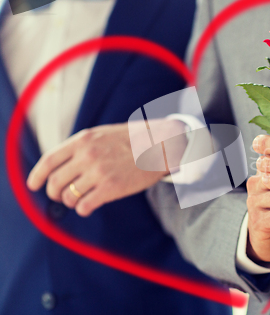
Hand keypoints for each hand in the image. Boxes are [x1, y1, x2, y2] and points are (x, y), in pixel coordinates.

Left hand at [27, 119, 187, 216]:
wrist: (161, 145)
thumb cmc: (134, 140)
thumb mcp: (103, 134)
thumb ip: (82, 147)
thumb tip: (61, 165)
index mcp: (83, 140)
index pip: (49, 161)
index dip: (37, 176)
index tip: (33, 185)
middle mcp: (88, 156)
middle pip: (55, 182)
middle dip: (53, 193)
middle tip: (59, 196)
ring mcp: (99, 172)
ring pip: (68, 196)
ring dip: (70, 201)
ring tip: (79, 199)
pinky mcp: (111, 188)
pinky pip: (84, 205)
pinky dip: (82, 209)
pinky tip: (88, 206)